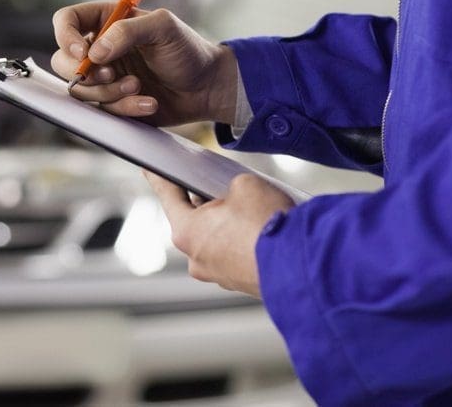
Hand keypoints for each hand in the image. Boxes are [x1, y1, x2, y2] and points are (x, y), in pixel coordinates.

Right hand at [51, 2, 238, 125]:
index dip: (66, 36)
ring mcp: (104, 77)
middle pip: (63, 61)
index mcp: (107, 21)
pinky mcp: (112, 102)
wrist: (207, 88)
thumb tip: (94, 53)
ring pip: (81, 91)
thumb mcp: (164, 28)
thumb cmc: (188, 50)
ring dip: (108, 93)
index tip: (83, 54)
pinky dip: (125, 109)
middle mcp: (100, 48)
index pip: (66, 21)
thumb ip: (127, 31)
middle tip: (110, 75)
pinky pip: (102, 111)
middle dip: (86, 74)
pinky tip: (149, 102)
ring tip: (138, 87)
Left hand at [145, 171, 294, 297]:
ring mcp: (217, 274)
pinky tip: (259, 227)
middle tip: (217, 184)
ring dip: (227, 223)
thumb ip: (229, 186)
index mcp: (186, 231)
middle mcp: (196, 258)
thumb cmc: (268, 225)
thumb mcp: (245, 184)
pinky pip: (234, 253)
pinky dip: (242, 240)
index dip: (159, 177)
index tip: (148, 169)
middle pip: (193, 219)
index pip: (168, 195)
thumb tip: (234, 196)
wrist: (302, 266)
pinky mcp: (239, 282)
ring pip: (215, 238)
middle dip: (205, 201)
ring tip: (249, 207)